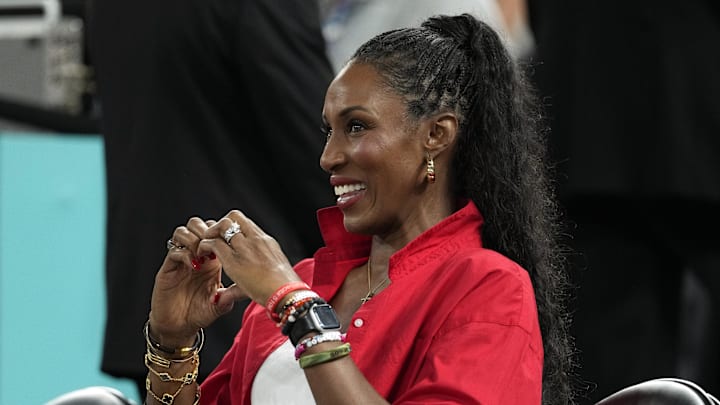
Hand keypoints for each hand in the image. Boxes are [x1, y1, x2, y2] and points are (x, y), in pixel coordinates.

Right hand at [149, 217, 239, 346]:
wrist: (179, 327)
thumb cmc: (199, 314)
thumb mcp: (220, 305)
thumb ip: (230, 297)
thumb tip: (242, 291)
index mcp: (211, 260)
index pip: (214, 233)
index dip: (220, 233)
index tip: (228, 244)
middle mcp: (195, 256)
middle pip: (197, 225)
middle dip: (206, 230)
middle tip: (213, 245)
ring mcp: (180, 261)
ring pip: (183, 232)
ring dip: (194, 239)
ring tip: (201, 254)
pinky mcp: (168, 269)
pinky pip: (174, 251)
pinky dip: (185, 253)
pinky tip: (194, 265)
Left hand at [198, 210, 302, 305]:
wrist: (286, 294)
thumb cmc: (283, 287)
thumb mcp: (272, 272)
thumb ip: (257, 272)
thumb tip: (250, 277)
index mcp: (266, 241)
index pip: (245, 222)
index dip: (232, 226)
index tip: (226, 238)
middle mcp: (256, 239)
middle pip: (234, 216)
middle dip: (220, 224)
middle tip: (214, 238)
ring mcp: (245, 248)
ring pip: (222, 225)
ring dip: (211, 232)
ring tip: (206, 245)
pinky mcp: (234, 260)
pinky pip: (213, 243)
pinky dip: (204, 245)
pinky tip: (202, 254)